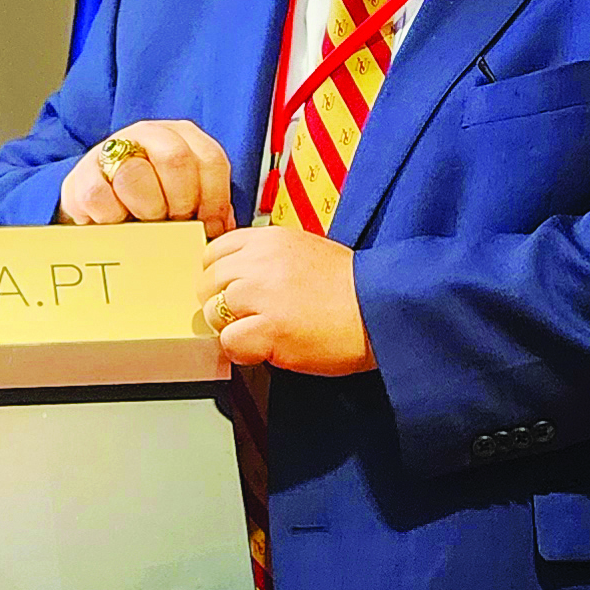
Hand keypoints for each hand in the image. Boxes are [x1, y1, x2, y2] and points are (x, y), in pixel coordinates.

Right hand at [55, 121, 236, 235]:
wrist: (100, 207)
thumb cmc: (151, 205)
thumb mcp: (186, 201)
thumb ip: (208, 210)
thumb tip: (223, 233)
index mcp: (182, 137)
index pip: (210, 159)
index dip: (215, 199)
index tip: (210, 226)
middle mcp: (148, 134)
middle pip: (175, 160)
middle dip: (181, 201)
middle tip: (176, 223)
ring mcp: (112, 150)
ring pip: (135, 174)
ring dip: (147, 209)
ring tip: (147, 226)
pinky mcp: (82, 176)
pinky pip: (101, 196)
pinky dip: (114, 218)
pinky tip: (119, 224)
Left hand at [201, 225, 372, 374]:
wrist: (381, 311)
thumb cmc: (350, 288)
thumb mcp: (304, 251)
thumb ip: (267, 259)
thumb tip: (235, 278)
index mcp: (269, 238)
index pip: (214, 252)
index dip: (219, 277)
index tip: (230, 292)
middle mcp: (261, 261)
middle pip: (207, 282)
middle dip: (220, 304)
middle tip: (247, 318)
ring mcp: (263, 293)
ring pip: (213, 312)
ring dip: (233, 327)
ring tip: (263, 332)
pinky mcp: (270, 327)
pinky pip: (229, 342)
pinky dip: (243, 351)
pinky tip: (268, 349)